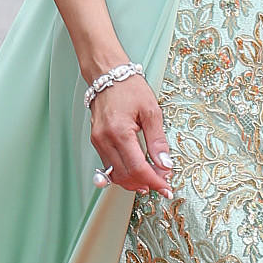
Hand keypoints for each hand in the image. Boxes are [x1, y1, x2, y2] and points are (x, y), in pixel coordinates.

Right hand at [89, 74, 172, 196]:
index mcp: (120, 132)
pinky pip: (109, 166)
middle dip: (146, 183)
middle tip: (163, 183)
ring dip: (134, 181)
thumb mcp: (151, 111)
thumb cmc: (129, 88)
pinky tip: (136, 172)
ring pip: (116, 174)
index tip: (166, 187)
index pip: (138, 168)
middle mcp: (104, 140)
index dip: (154, 181)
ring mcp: (98, 142)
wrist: (107, 74)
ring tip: (152, 179)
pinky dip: (123, 173)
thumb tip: (165, 164)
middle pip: (126, 176)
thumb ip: (158, 141)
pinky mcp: (96, 141)